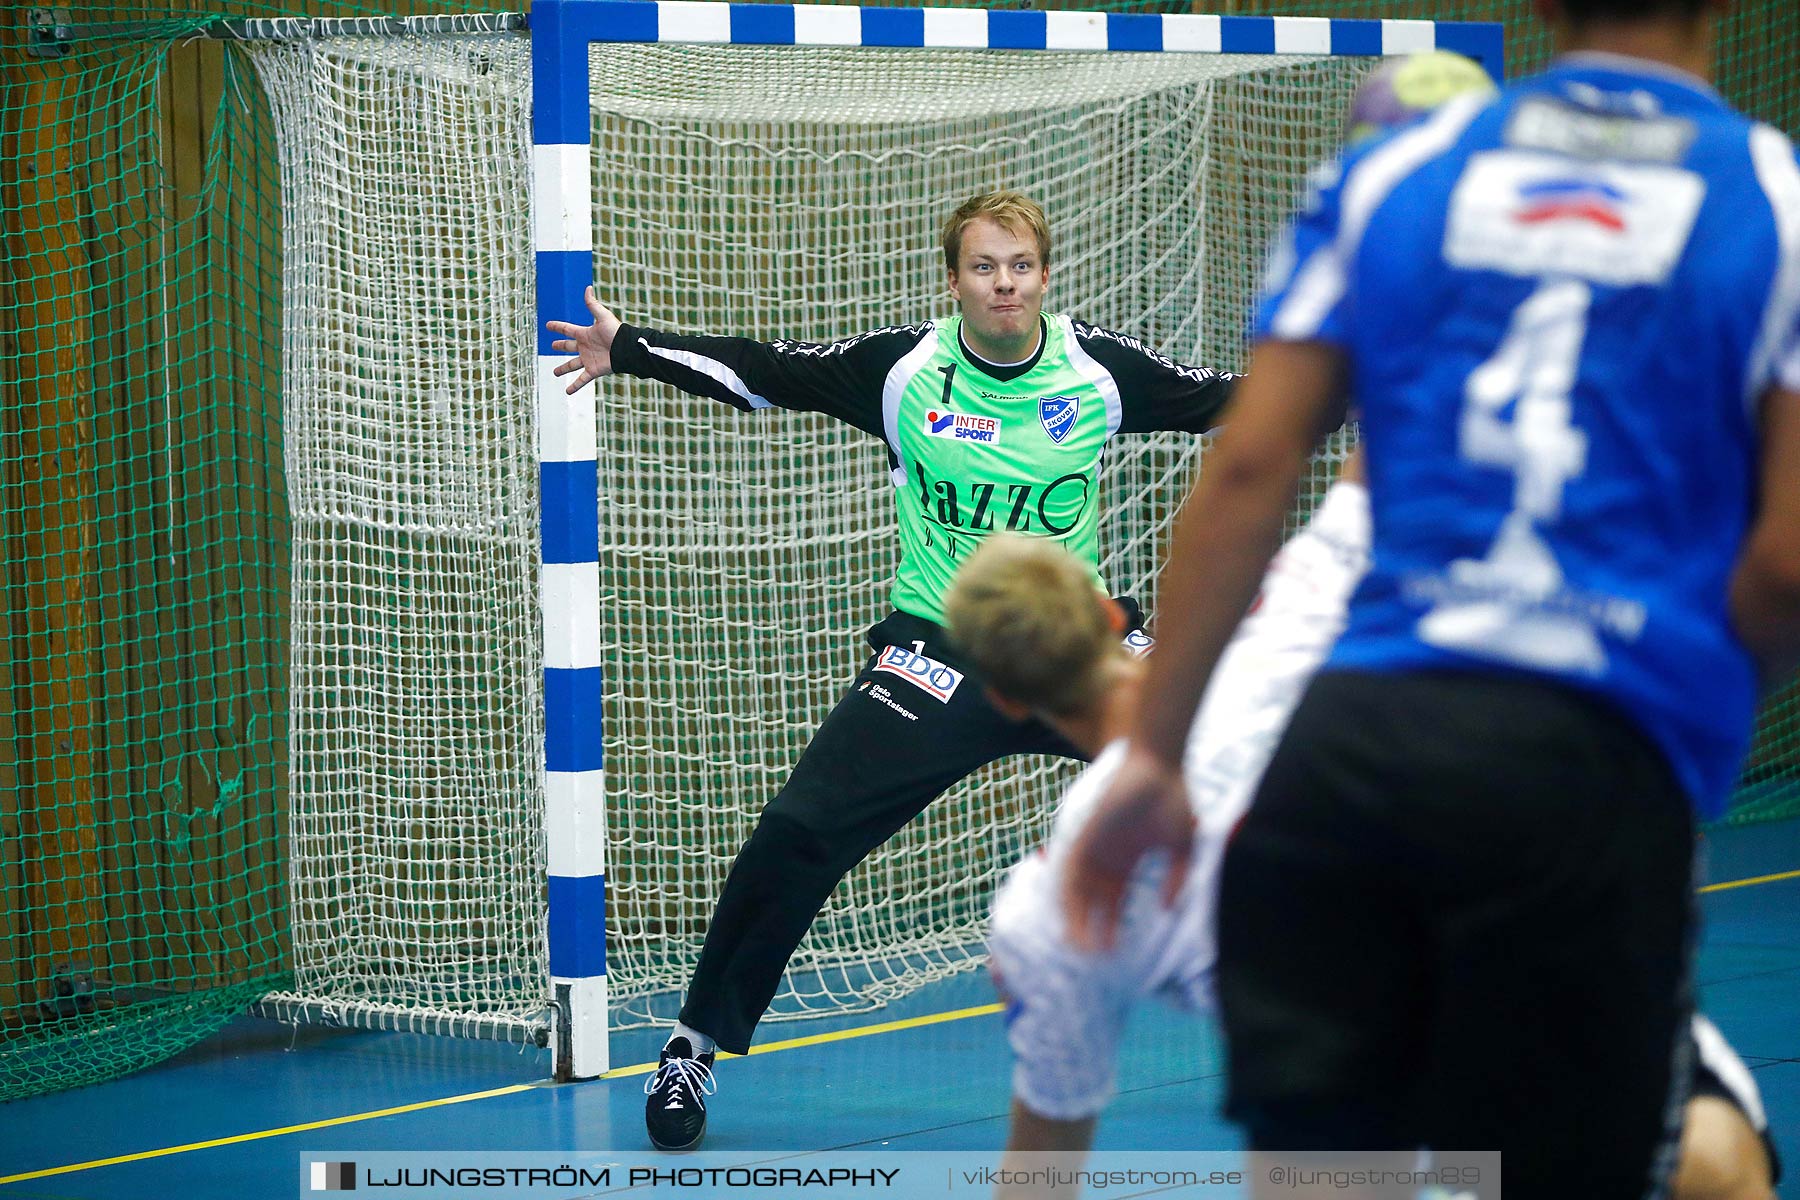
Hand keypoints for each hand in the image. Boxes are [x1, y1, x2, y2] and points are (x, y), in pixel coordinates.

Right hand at [546, 286, 622, 392]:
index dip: (557, 327)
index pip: (567, 329)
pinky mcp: (593, 370)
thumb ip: (593, 304)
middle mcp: (585, 347)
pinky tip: (567, 392)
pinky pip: (581, 379)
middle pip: (568, 347)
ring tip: (555, 373)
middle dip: (560, 346)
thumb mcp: (602, 317)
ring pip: (572, 365)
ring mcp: (588, 359)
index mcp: (585, 333)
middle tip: (552, 346)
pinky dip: (575, 386)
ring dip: (563, 369)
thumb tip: (588, 287)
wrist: (626, 348)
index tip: (548, 325)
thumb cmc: (616, 332)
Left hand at [1061, 743, 1194, 950]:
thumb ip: (1176, 879)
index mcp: (1128, 864)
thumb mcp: (1182, 849)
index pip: (1114, 903)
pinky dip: (1066, 891)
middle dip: (1091, 930)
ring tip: (1078, 945)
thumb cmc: (1173, 800)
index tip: (1114, 953)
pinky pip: (1069, 867)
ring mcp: (1094, 847)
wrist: (1158, 765)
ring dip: (1075, 917)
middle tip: (1092, 958)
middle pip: (1093, 903)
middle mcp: (1107, 859)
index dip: (1112, 928)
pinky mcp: (1085, 834)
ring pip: (1077, 891)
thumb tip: (1168, 910)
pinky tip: (1066, 914)